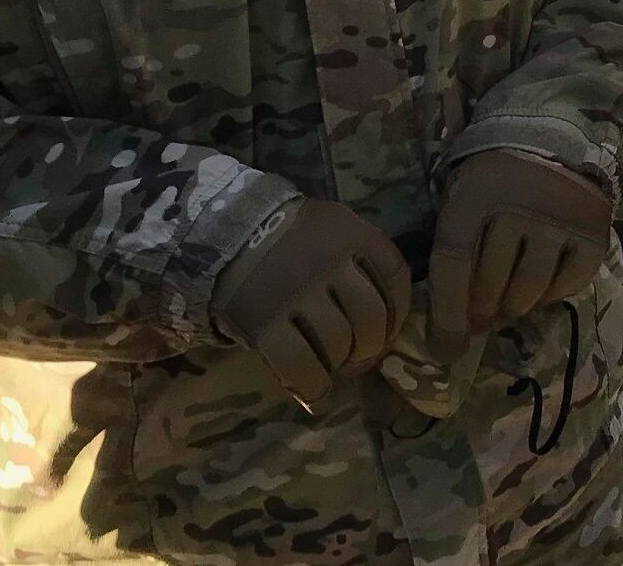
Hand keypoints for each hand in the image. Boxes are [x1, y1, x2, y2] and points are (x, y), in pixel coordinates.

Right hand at [211, 199, 410, 412]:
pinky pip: (301, 366)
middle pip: (370, 317)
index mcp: (351, 232)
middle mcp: (328, 261)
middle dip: (370, 346)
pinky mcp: (265, 323)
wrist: (223, 237)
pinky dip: (313, 387)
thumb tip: (391, 312)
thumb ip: (362, 256)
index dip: (398, 311)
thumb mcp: (332, 227)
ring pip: (338, 344)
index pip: (395, 276)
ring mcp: (296, 293)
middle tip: (359, 357)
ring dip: (340, 364)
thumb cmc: (289, 238)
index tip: (387, 328)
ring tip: (332, 367)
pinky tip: (315, 394)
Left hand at [426, 149, 613, 360]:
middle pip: (491, 283)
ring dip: (514, 306)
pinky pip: (568, 286)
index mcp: (474, 194)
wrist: (551, 141)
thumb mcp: (463, 201)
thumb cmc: (495, 182)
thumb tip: (446, 334)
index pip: (453, 263)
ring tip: (509, 302)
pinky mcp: (593, 234)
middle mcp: (519, 205)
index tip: (447, 348)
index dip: (447, 312)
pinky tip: (542, 284)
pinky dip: (552, 295)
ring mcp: (560, 220)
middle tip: (480, 319)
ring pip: (528, 291)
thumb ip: (454, 253)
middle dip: (481, 311)